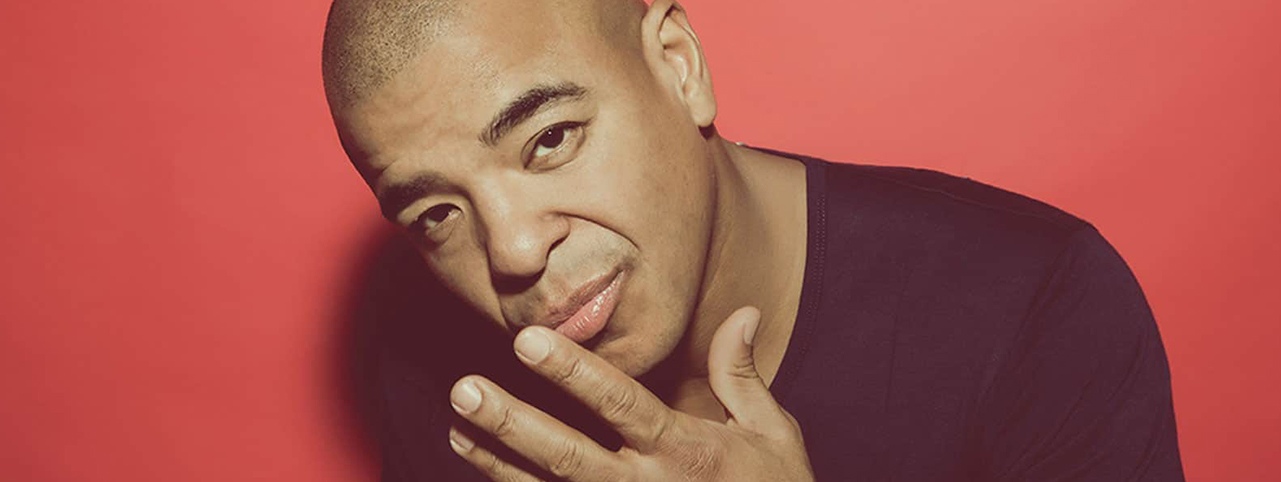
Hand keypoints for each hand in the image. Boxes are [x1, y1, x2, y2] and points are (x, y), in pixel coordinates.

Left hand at [447, 306, 815, 480]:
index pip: (620, 404)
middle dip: (512, 423)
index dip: (574, 371)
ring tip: (458, 431)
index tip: (528, 341)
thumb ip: (742, 375)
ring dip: (499, 464)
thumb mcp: (772, 435)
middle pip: (568, 457)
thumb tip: (743, 311)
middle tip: (464, 391)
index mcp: (685, 451)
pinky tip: (484, 471)